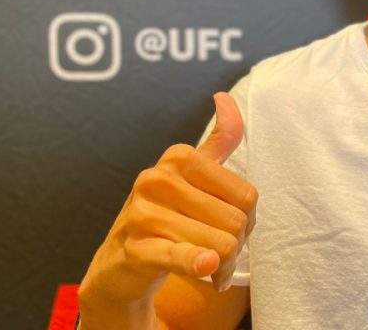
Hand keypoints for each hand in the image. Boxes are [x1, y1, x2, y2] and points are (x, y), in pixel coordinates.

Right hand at [79, 92, 257, 311]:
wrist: (120, 265)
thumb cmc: (166, 216)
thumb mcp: (193, 175)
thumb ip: (219, 140)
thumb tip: (225, 97)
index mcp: (179, 157)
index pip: (247, 195)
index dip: (247, 220)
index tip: (228, 230)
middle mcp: (158, 179)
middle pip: (236, 221)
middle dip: (235, 247)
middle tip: (218, 257)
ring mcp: (143, 214)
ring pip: (220, 245)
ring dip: (221, 268)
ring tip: (208, 270)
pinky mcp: (135, 249)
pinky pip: (183, 257)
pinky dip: (199, 265)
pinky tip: (206, 270)